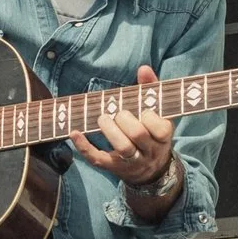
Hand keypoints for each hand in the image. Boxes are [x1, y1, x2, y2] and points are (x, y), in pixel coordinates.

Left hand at [69, 65, 175, 186]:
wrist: (151, 170)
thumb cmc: (152, 133)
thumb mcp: (158, 114)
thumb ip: (151, 90)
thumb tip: (143, 68)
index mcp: (163, 137)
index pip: (160, 128)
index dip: (149, 116)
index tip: (142, 110)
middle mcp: (150, 151)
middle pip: (138, 134)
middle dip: (125, 119)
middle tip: (116, 113)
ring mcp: (133, 162)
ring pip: (123, 148)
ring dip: (110, 130)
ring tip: (102, 118)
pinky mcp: (114, 168)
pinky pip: (99, 160)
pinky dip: (85, 147)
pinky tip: (74, 133)